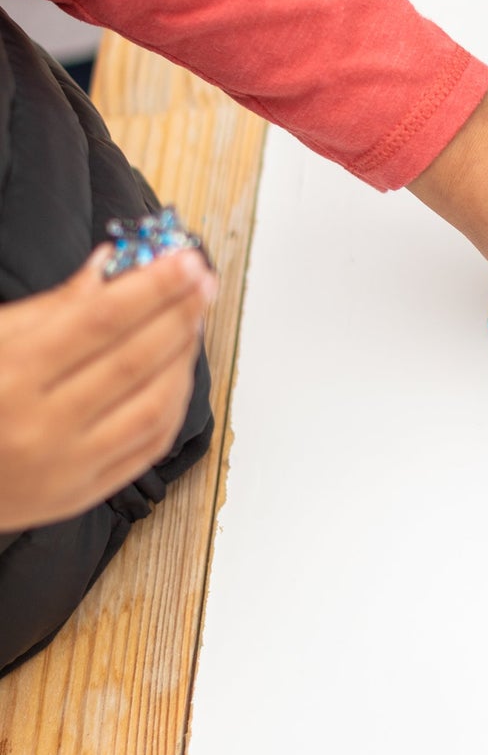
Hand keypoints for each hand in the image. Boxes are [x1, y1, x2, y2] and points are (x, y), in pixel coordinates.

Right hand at [0, 246, 214, 531]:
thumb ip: (51, 307)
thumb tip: (110, 267)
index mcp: (11, 377)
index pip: (101, 321)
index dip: (152, 287)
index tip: (185, 261)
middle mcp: (42, 425)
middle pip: (134, 359)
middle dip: (178, 313)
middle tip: (201, 281)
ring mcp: (68, 464)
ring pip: (154, 404)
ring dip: (184, 358)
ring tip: (193, 321)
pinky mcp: (85, 493)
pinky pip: (151, 444)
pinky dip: (176, 403)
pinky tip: (180, 372)